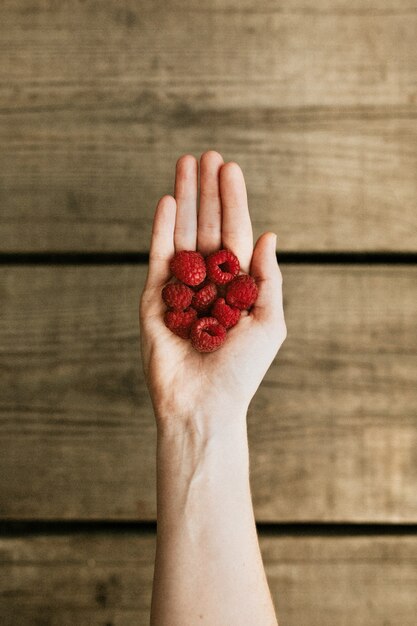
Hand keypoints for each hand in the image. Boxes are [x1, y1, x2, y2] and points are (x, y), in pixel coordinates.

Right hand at [139, 151, 285, 430]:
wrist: (203, 404)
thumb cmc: (241, 369)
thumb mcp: (268, 321)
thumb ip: (266, 278)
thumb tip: (268, 233)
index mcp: (235, 288)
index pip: (235, 235)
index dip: (234, 202)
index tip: (231, 168)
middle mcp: (208, 283)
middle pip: (207, 227)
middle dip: (209, 191)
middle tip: (209, 155)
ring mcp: (179, 289)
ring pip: (182, 234)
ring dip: (185, 199)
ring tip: (186, 164)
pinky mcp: (154, 299)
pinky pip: (159, 257)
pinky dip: (162, 229)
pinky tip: (168, 201)